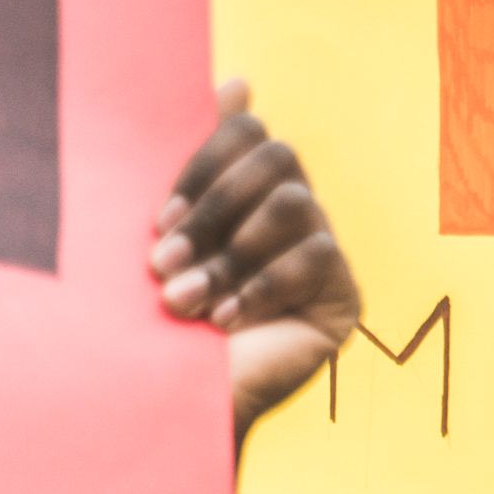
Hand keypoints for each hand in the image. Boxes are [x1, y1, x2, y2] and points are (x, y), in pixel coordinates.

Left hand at [156, 83, 360, 444]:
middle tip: (162, 262)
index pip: (247, 132)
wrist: (169, 410)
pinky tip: (228, 324)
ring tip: (187, 301)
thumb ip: (191, 163)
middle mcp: (286, 214)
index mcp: (242, 191)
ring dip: (231, 252)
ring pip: (295, 200)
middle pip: (276, 154)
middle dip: (214, 207)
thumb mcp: (158, 237)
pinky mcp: (342, 297)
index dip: (204, 163)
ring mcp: (320, 254)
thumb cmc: (150, 328)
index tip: (158, 220)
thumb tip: (240, 83)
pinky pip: (316, 254)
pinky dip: (263, 286)